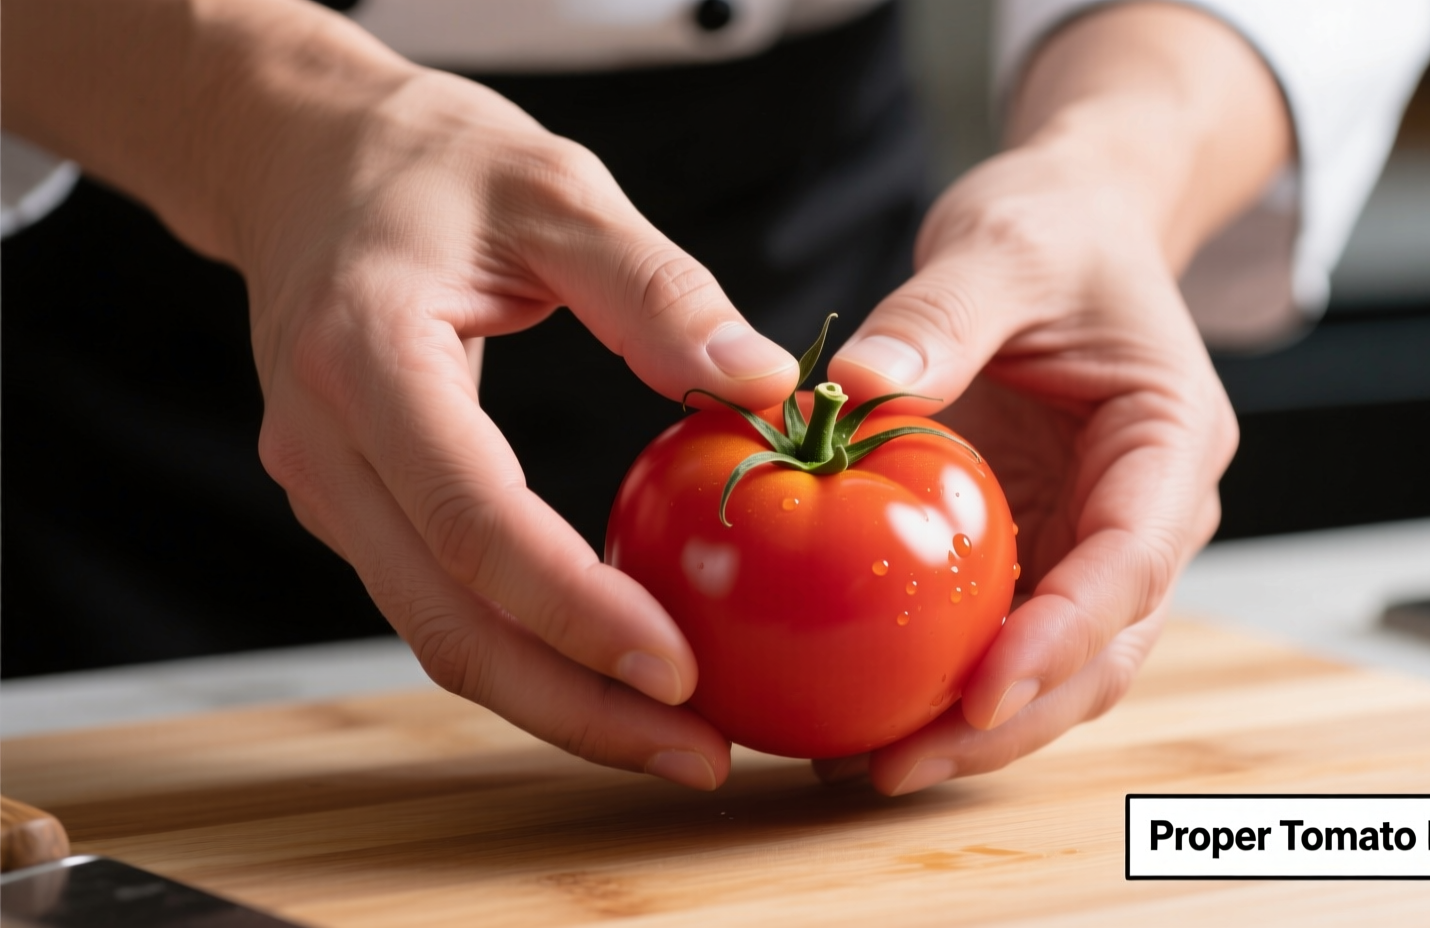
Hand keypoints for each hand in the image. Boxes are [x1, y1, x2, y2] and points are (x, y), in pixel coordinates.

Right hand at [242, 68, 800, 788]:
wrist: (303, 158)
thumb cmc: (431, 161)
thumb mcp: (555, 187)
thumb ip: (656, 286)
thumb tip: (767, 385)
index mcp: (364, 354)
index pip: (472, 519)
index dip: (575, 609)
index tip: (680, 669)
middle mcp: (323, 442)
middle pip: (445, 622)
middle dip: (575, 707)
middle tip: (699, 754)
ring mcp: (324, 485)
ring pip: (435, 634)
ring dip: (553, 702)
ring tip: (672, 740)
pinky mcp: (353, 505)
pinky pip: (436, 603)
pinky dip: (524, 652)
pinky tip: (609, 669)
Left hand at [815, 3, 1287, 793]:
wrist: (1069, 228)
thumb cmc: (1052, 229)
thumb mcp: (999, 247)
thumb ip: (938, 317)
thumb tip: (851, 392)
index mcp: (1170, 439)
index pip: (1130, 559)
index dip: (1062, 635)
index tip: (980, 689)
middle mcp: (1148, 509)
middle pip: (1103, 647)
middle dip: (1011, 718)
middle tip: (903, 760)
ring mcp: (1095, 538)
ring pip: (1061, 665)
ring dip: (977, 727)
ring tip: (870, 762)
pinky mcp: (1041, 547)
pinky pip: (1004, 632)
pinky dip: (947, 680)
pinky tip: (867, 709)